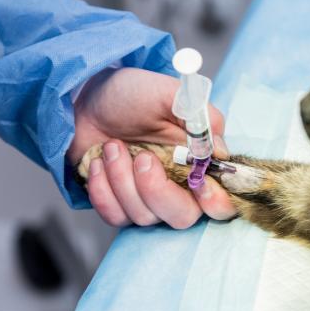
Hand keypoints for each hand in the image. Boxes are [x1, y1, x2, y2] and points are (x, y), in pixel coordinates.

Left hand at [67, 68, 235, 227]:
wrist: (88, 98)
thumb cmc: (133, 94)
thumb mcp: (171, 95)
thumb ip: (202, 119)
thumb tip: (220, 153)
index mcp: (199, 163)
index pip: (221, 201)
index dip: (215, 201)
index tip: (197, 182)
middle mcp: (177, 186)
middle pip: (183, 217)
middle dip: (158, 191)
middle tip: (142, 158)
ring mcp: (147, 198)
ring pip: (145, 216)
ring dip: (123, 180)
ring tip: (112, 146)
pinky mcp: (118, 204)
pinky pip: (115, 216)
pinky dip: (103, 189)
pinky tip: (98, 163)